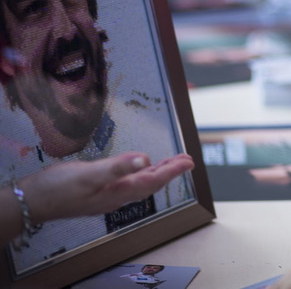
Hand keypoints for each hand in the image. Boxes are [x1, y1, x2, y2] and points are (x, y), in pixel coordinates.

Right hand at [19, 152, 193, 222]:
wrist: (30, 201)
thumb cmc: (57, 188)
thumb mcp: (88, 174)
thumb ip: (117, 167)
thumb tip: (145, 159)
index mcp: (118, 192)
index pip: (153, 181)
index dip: (172, 170)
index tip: (189, 161)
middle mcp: (117, 195)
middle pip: (151, 182)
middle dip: (170, 170)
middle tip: (188, 160)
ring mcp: (108, 193)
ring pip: (140, 181)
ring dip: (158, 171)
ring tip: (173, 162)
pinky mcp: (99, 189)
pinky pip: (129, 181)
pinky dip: (141, 172)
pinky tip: (141, 167)